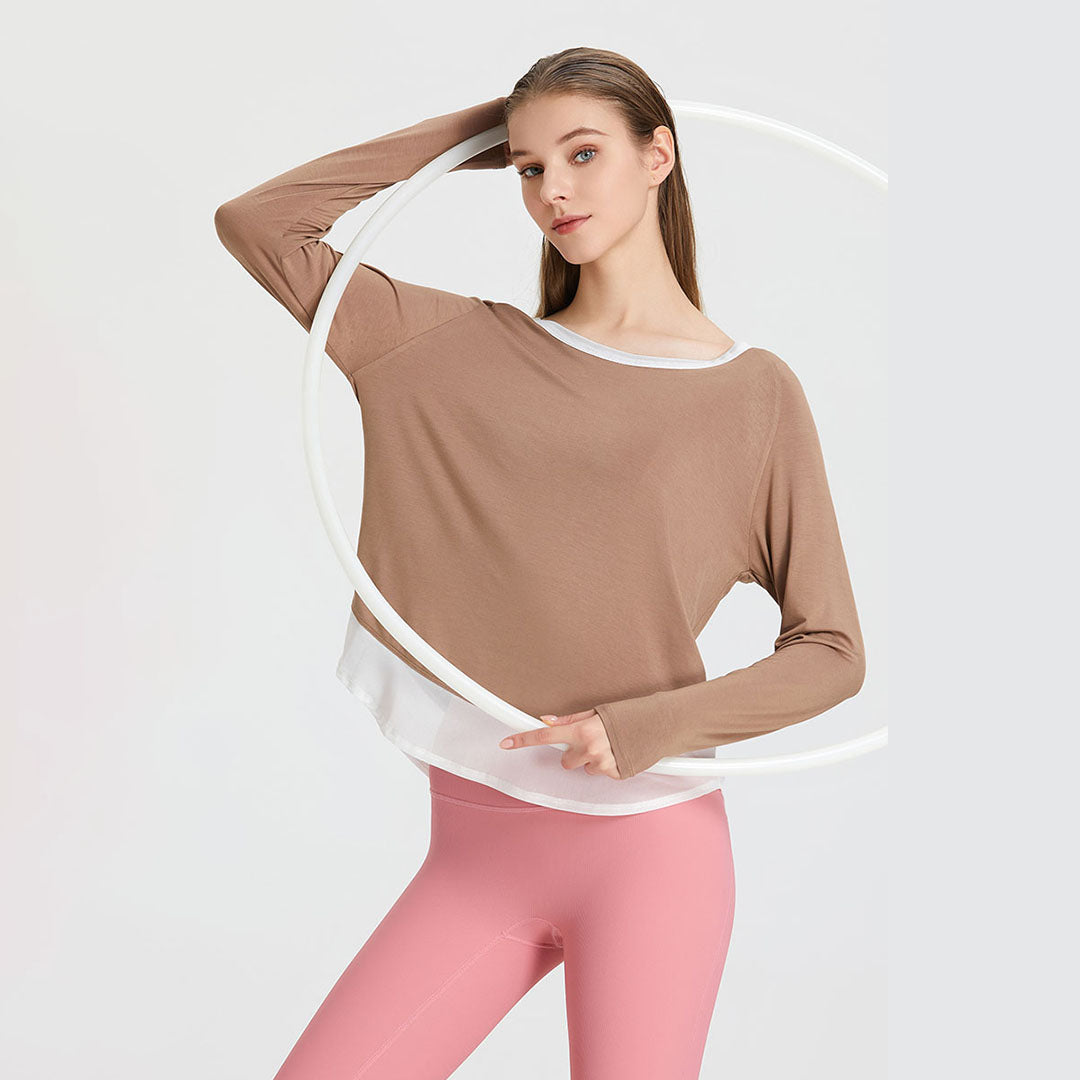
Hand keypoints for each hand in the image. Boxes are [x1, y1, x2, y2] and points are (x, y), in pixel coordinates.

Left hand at [499, 710, 622, 779]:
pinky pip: (601, 773)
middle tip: (590, 742)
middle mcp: (589, 748)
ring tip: (609, 746)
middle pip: (565, 761)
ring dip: (592, 760)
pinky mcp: (614, 773)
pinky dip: (607, 766)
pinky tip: (618, 754)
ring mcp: (602, 763)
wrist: (656, 725)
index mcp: (583, 730)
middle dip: (574, 753)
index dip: (524, 739)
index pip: (545, 736)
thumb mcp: (597, 712)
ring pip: (583, 768)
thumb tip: (547, 721)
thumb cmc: (626, 716)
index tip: (506, 743)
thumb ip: (571, 720)